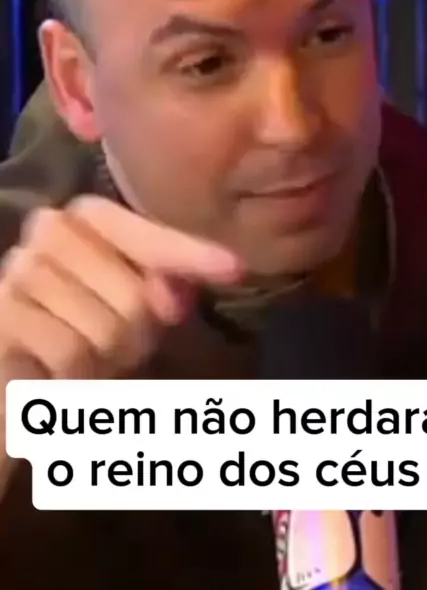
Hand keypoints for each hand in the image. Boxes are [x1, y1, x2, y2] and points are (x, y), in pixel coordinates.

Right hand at [0, 195, 239, 380]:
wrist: (13, 361)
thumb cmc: (78, 324)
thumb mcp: (129, 299)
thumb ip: (163, 284)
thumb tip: (179, 295)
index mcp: (88, 216)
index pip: (148, 236)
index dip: (191, 255)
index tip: (237, 269)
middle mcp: (50, 230)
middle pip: (134, 299)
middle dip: (138, 336)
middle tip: (118, 344)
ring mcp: (20, 270)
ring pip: (106, 333)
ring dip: (105, 361)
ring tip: (85, 356)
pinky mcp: (2, 315)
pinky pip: (70, 356)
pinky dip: (75, 378)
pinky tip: (56, 370)